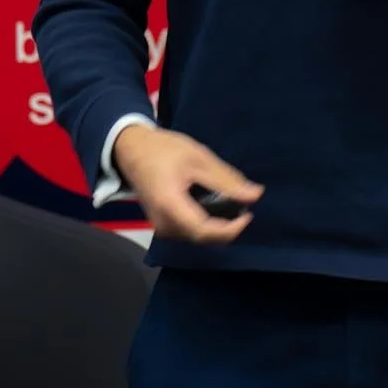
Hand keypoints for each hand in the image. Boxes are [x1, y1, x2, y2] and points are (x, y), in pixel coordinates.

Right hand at [112, 124, 261, 243]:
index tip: (248, 215)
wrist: (132, 150)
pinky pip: (189, 232)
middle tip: (244, 206)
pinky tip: (216, 206)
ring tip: (232, 204)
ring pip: (197, 237)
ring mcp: (161, 227)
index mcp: (170, 205)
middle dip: (227, 227)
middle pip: (202, 237)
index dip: (230, 229)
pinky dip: (206, 224)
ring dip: (218, 226)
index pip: (203, 231)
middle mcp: (163, 223)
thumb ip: (226, 180)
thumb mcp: (199, 158)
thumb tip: (255, 195)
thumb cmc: (163, 150)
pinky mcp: (162, 226)